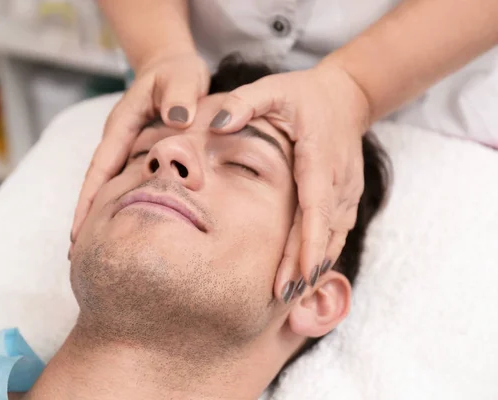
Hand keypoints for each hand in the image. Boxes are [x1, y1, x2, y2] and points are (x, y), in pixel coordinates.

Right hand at [70, 52, 210, 252]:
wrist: (173, 66)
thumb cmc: (177, 72)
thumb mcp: (182, 77)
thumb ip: (180, 96)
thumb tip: (177, 121)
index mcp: (122, 125)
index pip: (100, 168)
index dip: (88, 200)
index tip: (78, 232)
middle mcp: (118, 139)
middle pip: (95, 183)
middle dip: (84, 216)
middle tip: (76, 255)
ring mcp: (126, 148)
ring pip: (108, 185)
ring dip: (98, 213)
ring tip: (93, 248)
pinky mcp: (137, 153)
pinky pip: (124, 181)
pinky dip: (119, 202)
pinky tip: (122, 224)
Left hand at [209, 63, 370, 301]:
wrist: (347, 96)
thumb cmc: (303, 95)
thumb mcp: (272, 89)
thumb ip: (244, 103)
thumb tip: (216, 123)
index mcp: (318, 157)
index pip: (315, 206)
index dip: (309, 241)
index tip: (300, 272)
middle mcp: (338, 179)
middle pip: (323, 230)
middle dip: (305, 264)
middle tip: (283, 294)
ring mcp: (347, 190)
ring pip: (333, 236)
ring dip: (314, 264)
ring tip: (292, 294)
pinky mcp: (347, 196)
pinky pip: (337, 231)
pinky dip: (323, 253)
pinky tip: (306, 274)